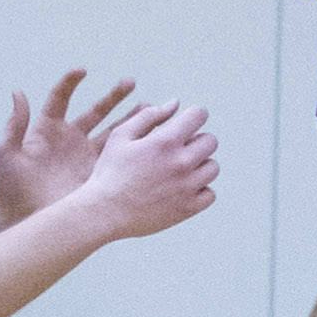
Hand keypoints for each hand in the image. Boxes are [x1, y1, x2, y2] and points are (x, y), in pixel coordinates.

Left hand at [0, 68, 134, 222]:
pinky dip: (133, 144)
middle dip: (114, 96)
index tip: (82, 71)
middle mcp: (71, 138)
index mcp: (48, 129)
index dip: (70, 83)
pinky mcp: (97, 173)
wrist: (25, 218)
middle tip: (130, 82)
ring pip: (113, 131)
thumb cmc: (11, 186)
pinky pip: (119, 155)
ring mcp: (85, 156)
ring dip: (130, 118)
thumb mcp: (6, 154)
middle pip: (96, 111)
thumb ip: (13, 125)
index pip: (61, 98)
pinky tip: (149, 136)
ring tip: (150, 107)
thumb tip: (18, 92)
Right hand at [82, 101, 218, 240]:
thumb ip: (149, 116)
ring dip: (200, 165)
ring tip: (179, 170)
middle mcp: (181, 162)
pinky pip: (209, 193)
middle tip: (178, 149)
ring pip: (212, 167)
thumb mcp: (121, 137)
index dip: (193, 116)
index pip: (199, 115)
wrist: (104, 213)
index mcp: (165, 141)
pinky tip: (181, 188)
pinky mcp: (188, 208)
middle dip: (196, 140)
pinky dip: (199, 190)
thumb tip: (176, 103)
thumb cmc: (110, 172)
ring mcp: (187, 187)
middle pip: (210, 141)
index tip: (185, 123)